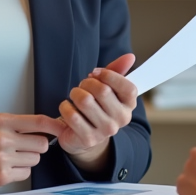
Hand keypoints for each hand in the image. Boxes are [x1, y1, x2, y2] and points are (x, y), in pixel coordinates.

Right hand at [0, 113, 64, 189]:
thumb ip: (19, 126)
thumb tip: (48, 129)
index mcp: (3, 121)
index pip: (38, 122)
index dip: (56, 126)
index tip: (65, 129)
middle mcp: (3, 138)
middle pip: (42, 144)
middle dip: (37, 147)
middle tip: (24, 148)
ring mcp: (2, 157)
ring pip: (35, 160)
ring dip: (27, 160)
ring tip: (10, 158)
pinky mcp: (2, 175)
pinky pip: (25, 173)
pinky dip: (19, 172)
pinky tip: (5, 168)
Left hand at [57, 54, 137, 171]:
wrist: (85, 137)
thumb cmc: (97, 107)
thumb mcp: (108, 88)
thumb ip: (117, 70)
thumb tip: (130, 56)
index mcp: (129, 104)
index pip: (126, 86)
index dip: (107, 75)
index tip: (95, 74)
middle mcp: (121, 119)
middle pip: (102, 90)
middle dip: (87, 83)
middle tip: (82, 87)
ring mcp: (105, 130)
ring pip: (85, 101)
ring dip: (75, 94)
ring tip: (75, 97)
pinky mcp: (88, 138)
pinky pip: (72, 114)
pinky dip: (65, 107)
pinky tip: (68, 109)